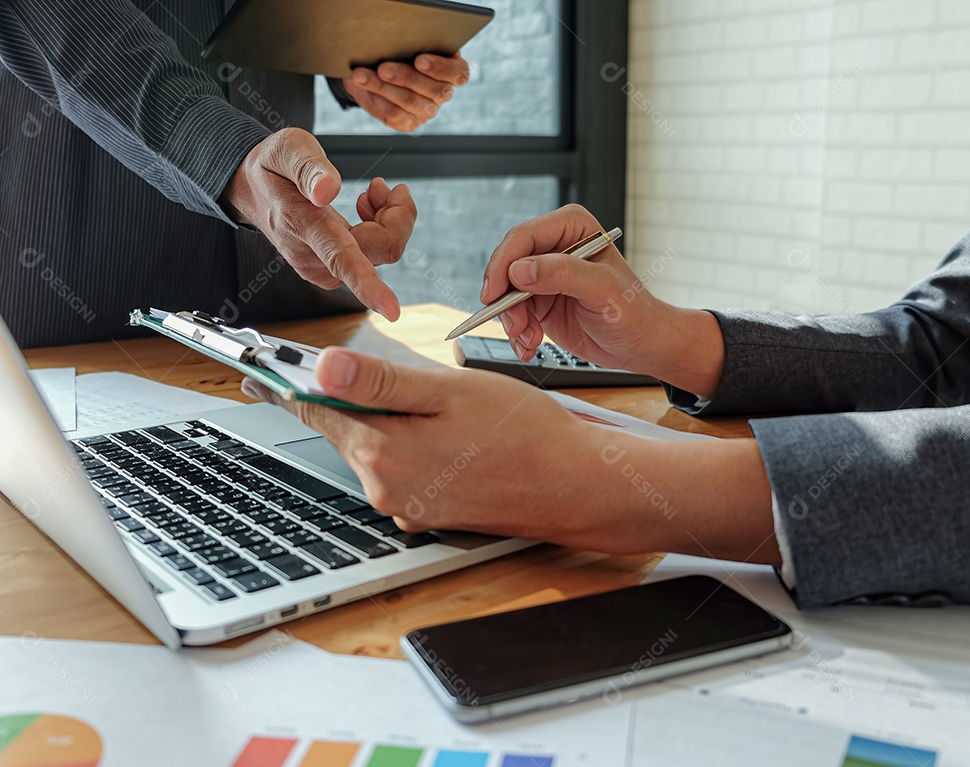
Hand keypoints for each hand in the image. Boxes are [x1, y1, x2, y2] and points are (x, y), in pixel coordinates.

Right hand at [222, 128, 415, 319]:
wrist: (251, 190)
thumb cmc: (271, 168)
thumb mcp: (286, 149)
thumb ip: (308, 167)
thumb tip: (328, 190)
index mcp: (304, 226)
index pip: (342, 260)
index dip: (369, 285)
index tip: (391, 310)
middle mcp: (315, 258)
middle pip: (382, 250)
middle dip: (397, 215)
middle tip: (380, 185)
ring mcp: (325, 268)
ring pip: (383, 252)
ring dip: (388, 220)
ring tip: (371, 192)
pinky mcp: (333, 270)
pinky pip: (375, 254)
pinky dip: (381, 228)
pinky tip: (366, 208)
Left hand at [240, 347, 778, 561]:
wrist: (576, 485)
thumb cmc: (524, 433)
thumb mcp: (450, 392)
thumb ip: (383, 383)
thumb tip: (323, 369)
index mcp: (384, 455)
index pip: (317, 412)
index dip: (287, 383)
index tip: (256, 369)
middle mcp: (387, 489)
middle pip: (344, 431)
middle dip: (337, 397)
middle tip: (319, 368)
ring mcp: (408, 506)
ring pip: (373, 449)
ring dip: (375, 419)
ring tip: (398, 393)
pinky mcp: (430, 511)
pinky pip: (398, 468)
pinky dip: (401, 442)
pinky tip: (432, 428)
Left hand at [342, 53, 468, 131]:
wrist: (381, 67)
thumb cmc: (402, 49)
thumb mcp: (410, 42)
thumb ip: (412, 41)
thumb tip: (394, 38)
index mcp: (453, 71)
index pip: (459, 74)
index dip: (440, 68)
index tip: (419, 60)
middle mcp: (443, 93)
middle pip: (432, 90)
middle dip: (405, 77)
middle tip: (382, 68)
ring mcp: (427, 110)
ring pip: (408, 101)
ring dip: (382, 87)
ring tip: (361, 76)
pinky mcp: (409, 122)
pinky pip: (393, 114)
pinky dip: (374, 99)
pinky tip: (361, 87)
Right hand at [482, 204, 725, 397]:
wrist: (641, 345)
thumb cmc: (634, 312)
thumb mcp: (602, 290)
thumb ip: (562, 274)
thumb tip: (519, 270)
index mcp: (571, 228)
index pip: (523, 238)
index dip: (503, 264)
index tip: (494, 293)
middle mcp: (554, 247)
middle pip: (508, 266)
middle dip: (505, 299)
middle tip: (515, 326)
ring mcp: (544, 276)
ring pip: (505, 294)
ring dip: (512, 321)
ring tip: (529, 340)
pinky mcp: (539, 302)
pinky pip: (513, 314)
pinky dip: (517, 333)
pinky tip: (530, 346)